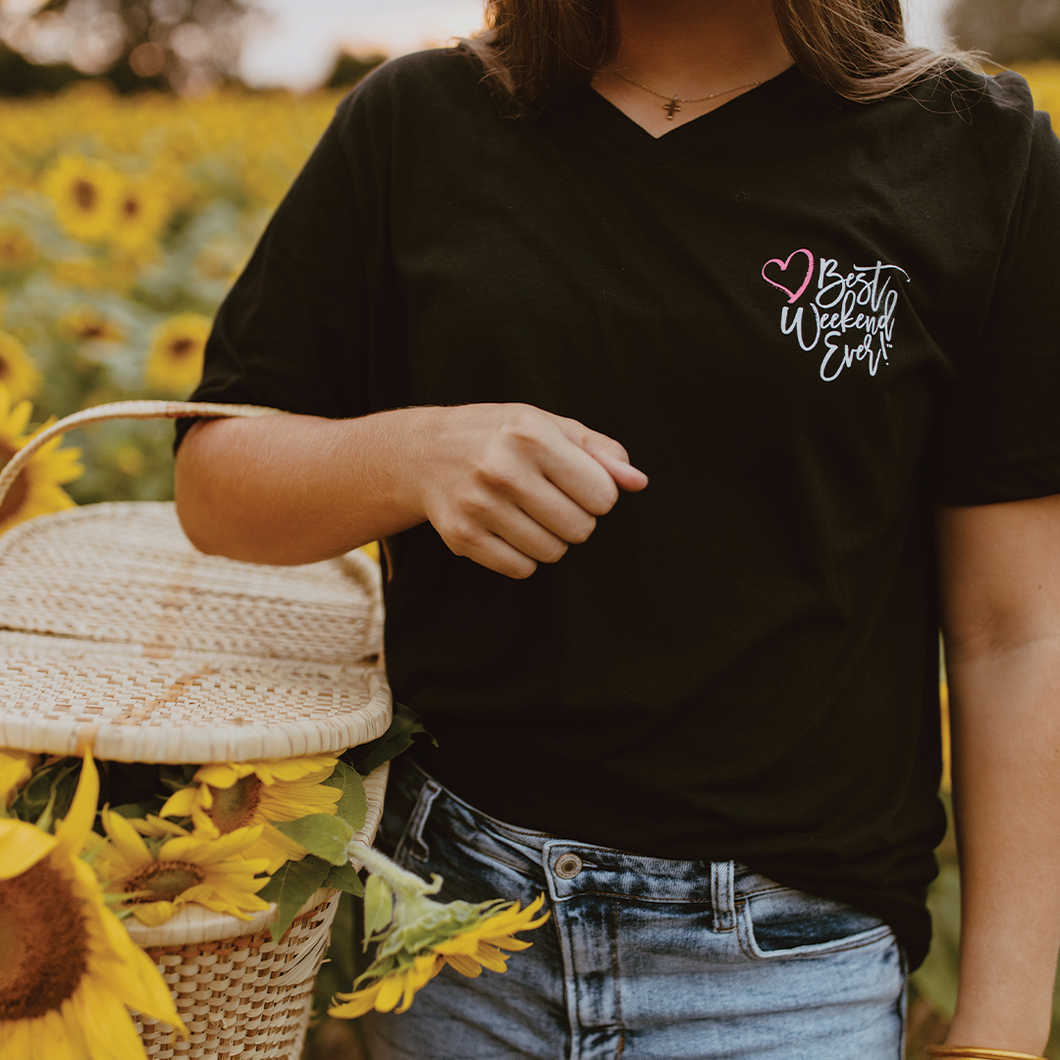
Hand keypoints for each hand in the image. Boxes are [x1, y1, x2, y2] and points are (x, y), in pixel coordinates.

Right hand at [407, 403, 647, 578]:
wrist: (424, 453)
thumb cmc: (500, 436)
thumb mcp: (549, 426)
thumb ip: (599, 452)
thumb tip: (638, 482)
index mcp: (530, 434)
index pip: (603, 496)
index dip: (598, 494)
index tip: (577, 483)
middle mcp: (502, 468)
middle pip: (580, 529)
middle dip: (575, 519)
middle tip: (550, 499)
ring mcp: (478, 505)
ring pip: (552, 553)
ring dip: (550, 538)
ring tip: (527, 512)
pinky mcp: (461, 537)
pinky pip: (521, 569)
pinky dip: (523, 556)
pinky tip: (507, 529)